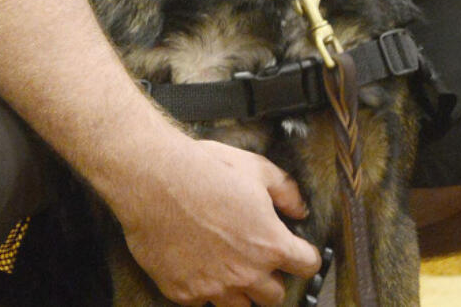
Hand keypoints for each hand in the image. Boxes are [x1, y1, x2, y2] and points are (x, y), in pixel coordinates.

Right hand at [111, 137, 322, 306]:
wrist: (153, 180)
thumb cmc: (203, 170)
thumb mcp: (254, 167)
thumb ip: (286, 191)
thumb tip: (299, 209)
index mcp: (270, 244)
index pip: (307, 266)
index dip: (305, 256)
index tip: (298, 251)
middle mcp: (247, 274)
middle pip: (276, 296)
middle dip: (272, 276)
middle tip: (257, 256)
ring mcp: (215, 289)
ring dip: (242, 289)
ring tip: (230, 265)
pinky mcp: (185, 294)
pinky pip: (205, 303)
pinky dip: (206, 288)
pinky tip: (199, 264)